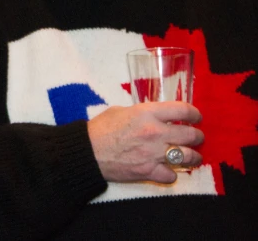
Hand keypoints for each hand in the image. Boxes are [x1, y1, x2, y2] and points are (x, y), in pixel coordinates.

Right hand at [88, 102, 203, 183]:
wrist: (87, 152)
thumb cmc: (100, 129)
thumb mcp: (120, 111)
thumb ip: (141, 113)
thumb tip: (153, 116)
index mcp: (147, 113)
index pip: (182, 110)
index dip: (194, 114)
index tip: (196, 117)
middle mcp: (155, 132)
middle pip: (191, 135)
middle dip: (197, 136)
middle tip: (196, 137)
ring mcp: (154, 154)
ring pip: (188, 156)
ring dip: (193, 156)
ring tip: (193, 156)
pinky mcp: (149, 171)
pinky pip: (172, 175)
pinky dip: (171, 173)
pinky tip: (167, 170)